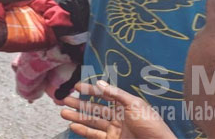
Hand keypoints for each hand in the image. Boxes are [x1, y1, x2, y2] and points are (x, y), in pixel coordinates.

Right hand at [59, 81, 174, 138]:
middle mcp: (118, 116)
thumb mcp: (135, 104)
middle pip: (94, 108)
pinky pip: (94, 135)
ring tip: (63, 112)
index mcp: (125, 105)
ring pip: (91, 121)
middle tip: (64, 99)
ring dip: (77, 117)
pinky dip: (83, 131)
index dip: (91, 90)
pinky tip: (73, 126)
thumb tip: (99, 82)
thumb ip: (115, 94)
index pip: (104, 94)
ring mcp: (114, 130)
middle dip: (79, 104)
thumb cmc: (151, 125)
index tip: (77, 87)